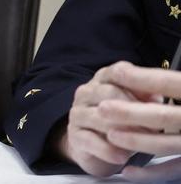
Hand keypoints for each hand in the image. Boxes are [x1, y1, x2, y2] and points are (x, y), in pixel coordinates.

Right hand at [58, 61, 176, 177]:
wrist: (95, 147)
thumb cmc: (122, 123)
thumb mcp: (135, 107)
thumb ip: (145, 98)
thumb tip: (157, 96)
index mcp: (102, 79)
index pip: (117, 72)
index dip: (138, 84)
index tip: (157, 100)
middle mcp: (86, 92)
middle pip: (108, 92)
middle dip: (133, 110)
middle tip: (153, 126)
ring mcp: (77, 113)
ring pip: (98, 117)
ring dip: (123, 131)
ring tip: (142, 143)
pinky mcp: (74, 136)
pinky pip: (90, 140)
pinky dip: (108, 150)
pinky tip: (122, 157)